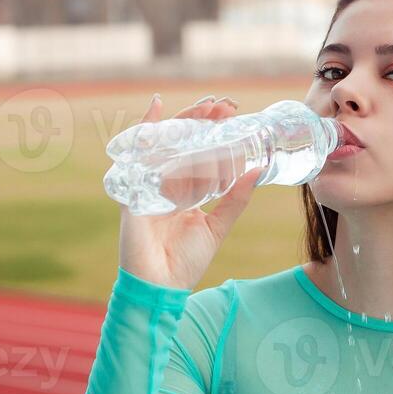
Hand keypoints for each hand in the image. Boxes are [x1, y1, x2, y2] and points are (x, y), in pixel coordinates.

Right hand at [117, 93, 264, 291]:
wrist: (160, 287)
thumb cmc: (185, 262)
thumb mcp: (217, 226)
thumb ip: (235, 199)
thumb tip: (259, 170)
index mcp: (182, 191)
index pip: (197, 152)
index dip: (212, 132)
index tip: (232, 114)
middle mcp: (164, 183)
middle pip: (181, 142)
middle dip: (202, 120)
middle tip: (224, 105)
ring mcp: (147, 183)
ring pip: (166, 142)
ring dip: (184, 120)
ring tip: (207, 106)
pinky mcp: (133, 188)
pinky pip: (137, 153)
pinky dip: (145, 129)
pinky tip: (156, 107)